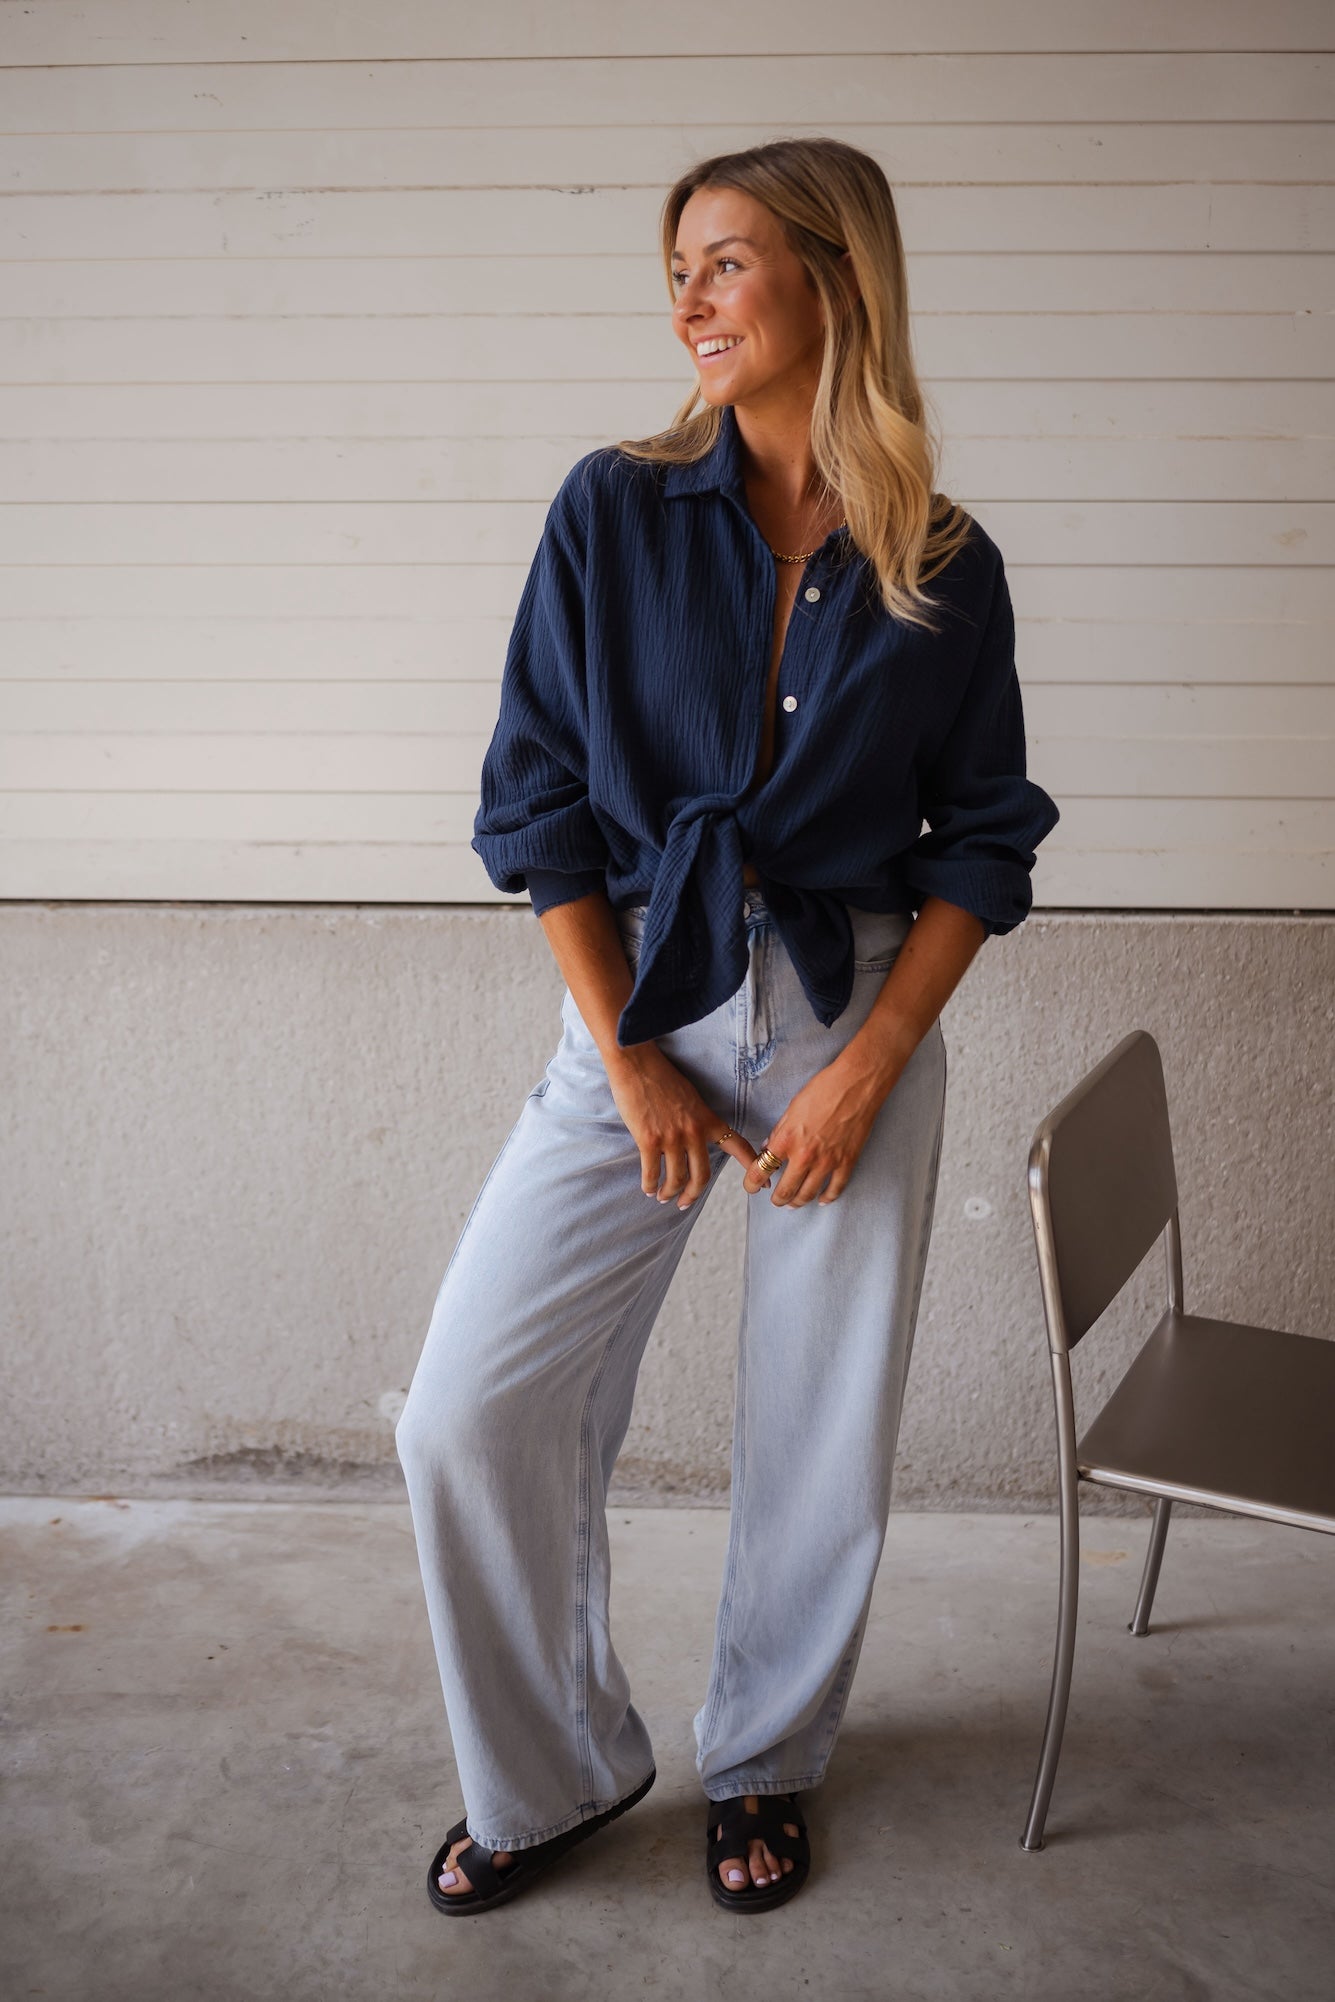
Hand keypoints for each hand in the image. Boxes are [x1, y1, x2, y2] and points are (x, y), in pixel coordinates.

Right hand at [606, 1045, 758, 1210]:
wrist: (637, 1063)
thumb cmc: (661, 1077)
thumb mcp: (691, 1097)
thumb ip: (697, 1119)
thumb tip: (696, 1139)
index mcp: (708, 1120)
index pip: (737, 1146)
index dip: (753, 1166)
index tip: (764, 1181)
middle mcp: (694, 1132)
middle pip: (702, 1176)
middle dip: (692, 1194)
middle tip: (684, 1202)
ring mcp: (672, 1138)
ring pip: (676, 1178)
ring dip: (669, 1192)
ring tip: (663, 1196)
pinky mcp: (649, 1140)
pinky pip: (652, 1172)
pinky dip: (650, 1185)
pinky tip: (648, 1188)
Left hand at [741, 1053, 895, 1207]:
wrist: (857, 1084)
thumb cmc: (824, 1089)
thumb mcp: (792, 1107)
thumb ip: (779, 1131)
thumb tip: (769, 1147)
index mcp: (787, 1139)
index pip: (761, 1170)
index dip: (752, 1183)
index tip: (750, 1187)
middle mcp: (805, 1155)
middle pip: (785, 1190)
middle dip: (777, 1199)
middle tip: (775, 1200)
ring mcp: (827, 1162)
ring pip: (808, 1194)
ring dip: (798, 1202)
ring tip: (793, 1203)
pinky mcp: (847, 1162)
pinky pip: (835, 1189)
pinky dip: (827, 1198)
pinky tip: (821, 1200)